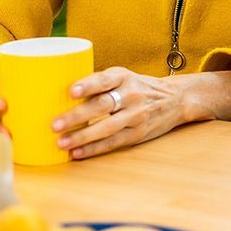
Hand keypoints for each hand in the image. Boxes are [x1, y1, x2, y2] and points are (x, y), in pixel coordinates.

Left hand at [52, 66, 189, 159]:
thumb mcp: (123, 77)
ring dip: (82, 137)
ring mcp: (136, 116)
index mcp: (124, 77)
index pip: (105, 80)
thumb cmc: (138, 87)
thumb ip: (98, 84)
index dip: (88, 85)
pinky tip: (77, 153)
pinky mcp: (137, 134)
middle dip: (77, 116)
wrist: (175, 99)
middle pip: (103, 106)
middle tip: (55, 125)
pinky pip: (113, 142)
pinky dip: (94, 149)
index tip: (71, 91)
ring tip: (62, 143)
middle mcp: (131, 95)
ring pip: (107, 128)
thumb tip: (58, 95)